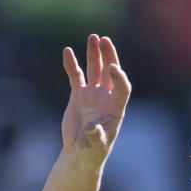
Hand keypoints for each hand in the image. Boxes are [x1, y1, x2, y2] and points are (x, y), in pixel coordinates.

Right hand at [61, 34, 130, 170]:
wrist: (80, 153)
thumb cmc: (92, 152)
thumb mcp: (95, 147)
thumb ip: (96, 137)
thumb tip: (93, 128)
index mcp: (116, 109)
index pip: (122, 88)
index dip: (120, 77)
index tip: (113, 67)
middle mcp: (106, 98)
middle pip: (110, 72)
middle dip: (109, 56)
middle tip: (105, 40)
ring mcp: (92, 94)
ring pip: (95, 70)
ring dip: (94, 54)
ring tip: (93, 37)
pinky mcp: (78, 95)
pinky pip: (76, 76)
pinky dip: (72, 64)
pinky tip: (67, 51)